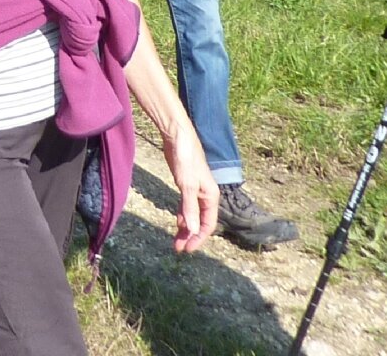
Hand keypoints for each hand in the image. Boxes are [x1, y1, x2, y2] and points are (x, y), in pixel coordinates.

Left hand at [162, 125, 218, 252]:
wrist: (178, 136)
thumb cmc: (185, 158)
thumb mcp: (186, 184)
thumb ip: (189, 207)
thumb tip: (191, 230)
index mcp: (210, 196)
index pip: (208, 224)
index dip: (198, 238)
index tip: (188, 249)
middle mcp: (205, 195)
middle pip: (200, 221)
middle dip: (190, 236)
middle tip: (179, 249)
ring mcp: (195, 190)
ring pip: (192, 214)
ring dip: (185, 228)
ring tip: (176, 241)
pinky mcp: (185, 184)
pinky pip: (186, 205)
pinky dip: (182, 215)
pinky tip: (178, 222)